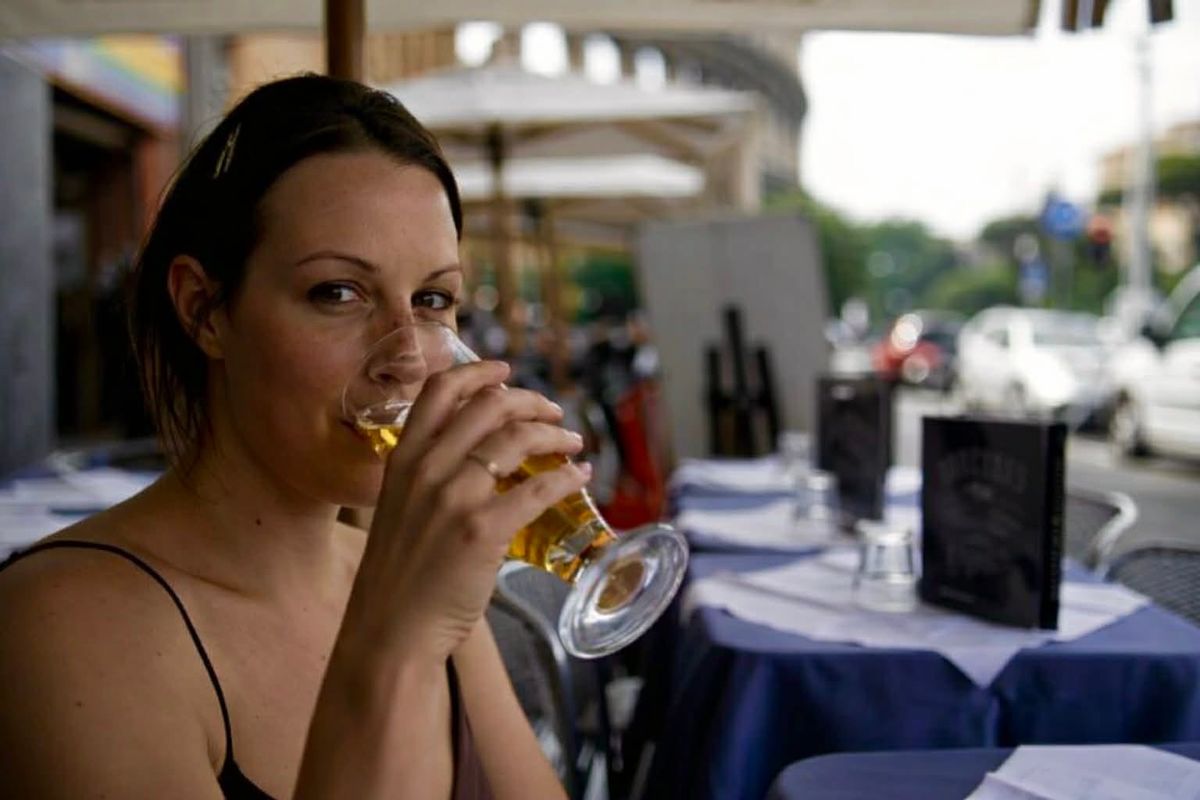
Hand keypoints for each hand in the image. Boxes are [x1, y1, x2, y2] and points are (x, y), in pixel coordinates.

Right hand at [345, 360, 588, 661]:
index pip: (439, 391)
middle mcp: (427, 468)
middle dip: (530, 401)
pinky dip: (568, 478)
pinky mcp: (483, 530)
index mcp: (403, 458)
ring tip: (573, 442)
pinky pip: (539, 488)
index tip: (505, 372)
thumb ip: (430, 477)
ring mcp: (455, 498)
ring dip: (555, 435)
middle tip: (554, 412)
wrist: (390, 630)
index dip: (478, 373)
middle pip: (488, 406)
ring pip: (517, 439)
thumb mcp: (399, 508)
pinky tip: (580, 477)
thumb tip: (480, 457)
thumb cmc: (399, 577)